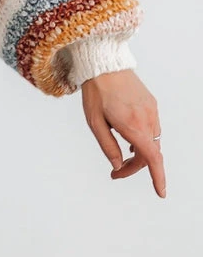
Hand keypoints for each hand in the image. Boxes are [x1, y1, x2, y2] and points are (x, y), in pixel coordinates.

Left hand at [80, 69, 165, 197]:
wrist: (104, 63)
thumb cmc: (96, 92)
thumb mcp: (95, 122)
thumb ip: (108, 146)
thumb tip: (118, 166)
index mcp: (133, 125)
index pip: (151, 158)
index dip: (157, 178)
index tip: (161, 193)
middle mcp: (147, 118)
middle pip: (149, 153)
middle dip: (135, 166)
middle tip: (116, 172)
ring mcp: (151, 110)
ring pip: (151, 140)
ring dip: (139, 152)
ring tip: (122, 154)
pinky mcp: (151, 103)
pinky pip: (151, 127)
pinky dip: (143, 138)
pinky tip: (130, 137)